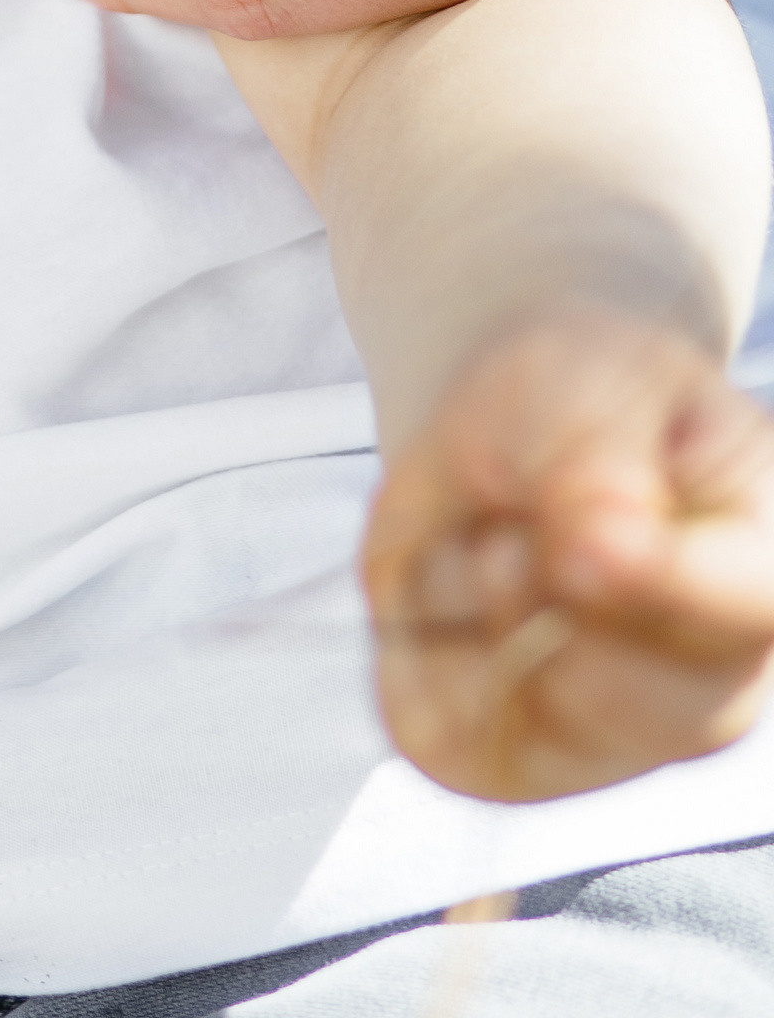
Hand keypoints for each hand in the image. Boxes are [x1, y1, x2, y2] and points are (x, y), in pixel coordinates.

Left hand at [365, 311, 773, 800]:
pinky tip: (455, 587)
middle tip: (516, 500)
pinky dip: (411, 637)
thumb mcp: (592, 381)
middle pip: (602, 683)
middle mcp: (712, 693)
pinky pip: (428, 726)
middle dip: (521, 570)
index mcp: (763, 572)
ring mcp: (617, 749)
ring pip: (500, 697)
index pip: (743, 602)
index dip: (655, 579)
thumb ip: (595, 458)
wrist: (516, 434)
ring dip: (459, 587)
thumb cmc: (581, 400)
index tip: (579, 549)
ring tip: (492, 532)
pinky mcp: (512, 769)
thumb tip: (599, 540)